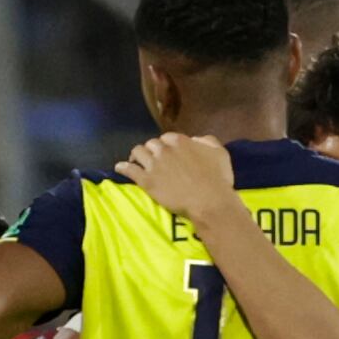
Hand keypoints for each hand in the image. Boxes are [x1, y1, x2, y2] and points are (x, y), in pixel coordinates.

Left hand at [114, 135, 239, 229]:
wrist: (209, 202)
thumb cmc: (217, 179)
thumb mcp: (220, 153)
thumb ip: (207, 141)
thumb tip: (196, 139)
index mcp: (181, 141)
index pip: (167, 137)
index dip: (167, 144)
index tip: (168, 151)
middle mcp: (165, 150)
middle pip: (152, 144)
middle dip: (152, 149)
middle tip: (153, 157)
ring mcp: (154, 165)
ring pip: (138, 152)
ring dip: (137, 155)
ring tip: (136, 160)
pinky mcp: (147, 181)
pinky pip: (130, 170)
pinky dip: (123, 167)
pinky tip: (119, 167)